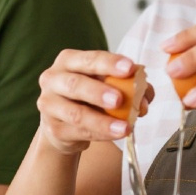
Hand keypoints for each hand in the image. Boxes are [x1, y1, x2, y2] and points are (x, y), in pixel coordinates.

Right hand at [36, 50, 152, 154]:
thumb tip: (146, 93)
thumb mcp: (106, 84)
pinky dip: (100, 134)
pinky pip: (78, 132)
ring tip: (124, 127)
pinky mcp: (53, 128)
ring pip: (75, 114)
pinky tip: (115, 135)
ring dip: (101, 121)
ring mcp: (49, 105)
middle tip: (120, 99)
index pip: (88, 59)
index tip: (130, 68)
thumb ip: (127, 85)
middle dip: (99, 92)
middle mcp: (53, 79)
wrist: (66, 123)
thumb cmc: (89, 96)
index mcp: (68, 61)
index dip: (109, 63)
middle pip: (75, 84)